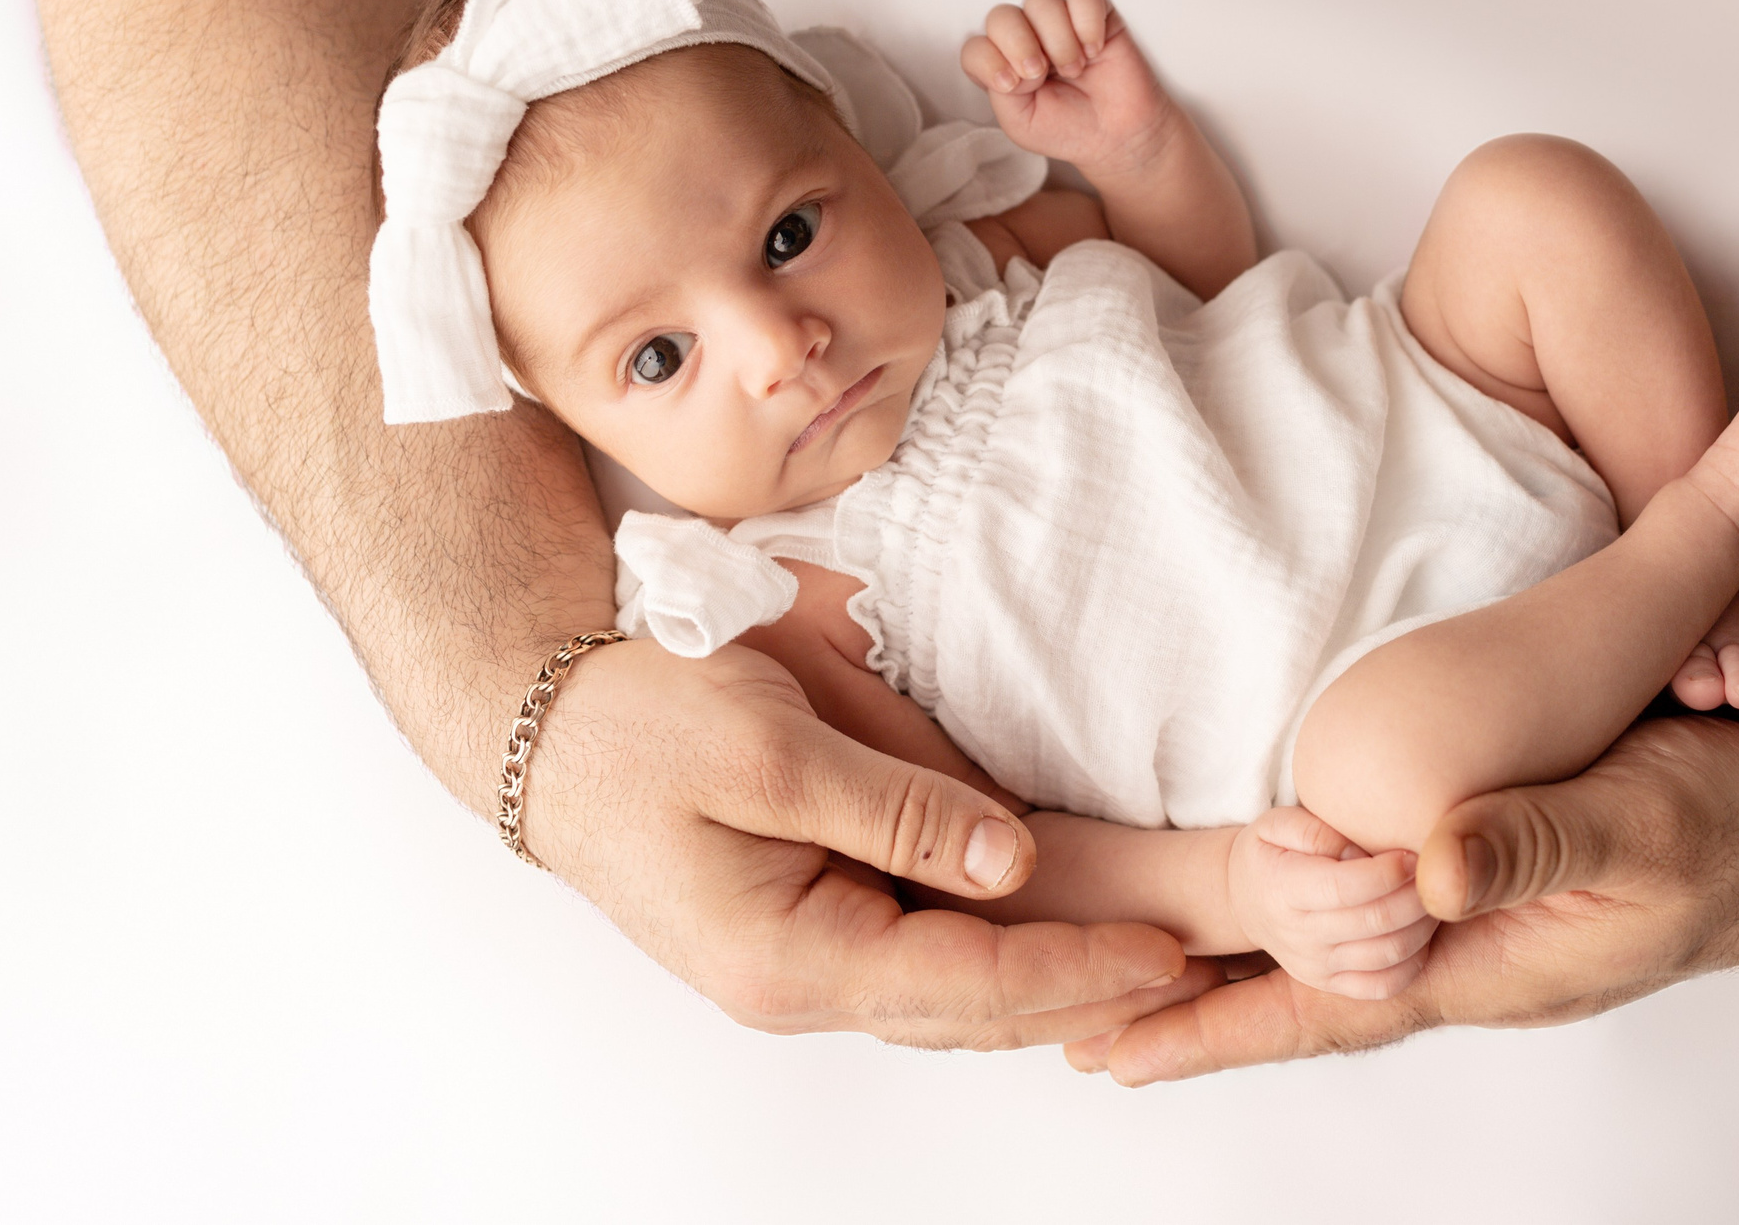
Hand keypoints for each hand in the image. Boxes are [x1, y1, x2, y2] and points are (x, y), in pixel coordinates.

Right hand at [531, 637, 1213, 1047]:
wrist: (545, 730)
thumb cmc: (641, 726)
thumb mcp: (773, 750)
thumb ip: (897, 806)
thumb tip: (1012, 855)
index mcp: (789, 957)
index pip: (968, 983)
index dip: (1076, 970)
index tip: (1165, 952)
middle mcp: (798, 985)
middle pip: (969, 1013)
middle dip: (1083, 999)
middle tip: (1193, 973)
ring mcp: (797, 967)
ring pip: (948, 999)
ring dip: (1047, 991)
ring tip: (1148, 971)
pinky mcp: (801, 931)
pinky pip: (916, 964)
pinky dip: (992, 963)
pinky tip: (1050, 939)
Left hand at [960, 0, 1174, 178]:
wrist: (1117, 135)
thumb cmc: (1068, 128)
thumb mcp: (1020, 123)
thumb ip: (1000, 92)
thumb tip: (1007, 62)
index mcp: (1002, 65)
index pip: (976, 47)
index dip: (989, 62)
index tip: (1012, 85)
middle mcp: (1026, 39)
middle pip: (1002, 16)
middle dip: (1019, 45)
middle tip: (1041, 73)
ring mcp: (1058, 23)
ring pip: (1041, 3)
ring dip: (1058, 40)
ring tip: (1075, 68)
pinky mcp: (1093, 14)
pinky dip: (1087, 23)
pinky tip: (1094, 50)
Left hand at [1067, 715, 1738, 1081]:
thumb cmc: (1735, 822)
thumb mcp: (1646, 826)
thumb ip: (1543, 843)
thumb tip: (1429, 871)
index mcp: (1489, 960)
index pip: (1325, 1007)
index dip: (1218, 1026)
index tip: (1114, 1047)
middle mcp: (1465, 947)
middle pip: (1302, 989)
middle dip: (1191, 1004)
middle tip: (1073, 1013)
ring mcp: (1475, 909)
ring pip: (1328, 946)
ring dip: (1230, 959)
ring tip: (1129, 968)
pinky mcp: (1487, 860)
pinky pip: (1369, 896)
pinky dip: (1296, 904)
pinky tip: (1256, 889)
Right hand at [1225, 807, 1435, 999]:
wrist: (1245, 901)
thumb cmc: (1271, 852)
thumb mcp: (1276, 824)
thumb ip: (1315, 830)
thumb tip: (1359, 853)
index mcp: (1283, 891)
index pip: (1345, 888)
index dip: (1387, 872)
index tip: (1412, 853)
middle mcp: (1299, 936)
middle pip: (1374, 922)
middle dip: (1415, 896)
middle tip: (1433, 872)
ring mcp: (1316, 967)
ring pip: (1386, 955)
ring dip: (1422, 926)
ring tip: (1432, 897)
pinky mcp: (1331, 984)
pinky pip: (1383, 986)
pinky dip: (1413, 963)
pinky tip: (1421, 933)